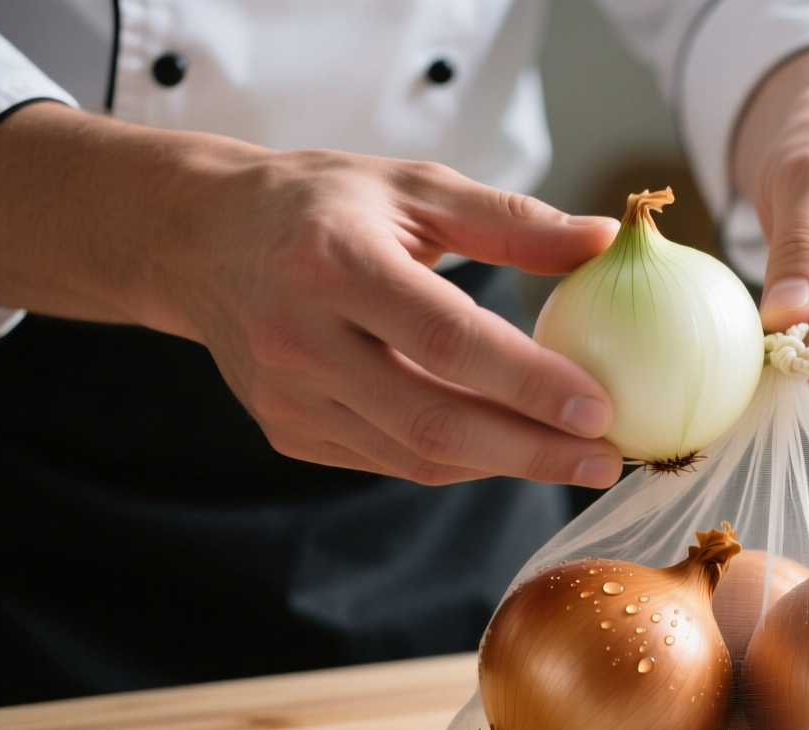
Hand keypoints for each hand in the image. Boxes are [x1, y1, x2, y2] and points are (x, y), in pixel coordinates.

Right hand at [0, 105, 625, 486]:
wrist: (201, 239)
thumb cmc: (320, 204)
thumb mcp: (414, 187)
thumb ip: (510, 219)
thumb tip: (600, 241)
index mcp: (335, 263)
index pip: (450, 340)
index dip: (530, 383)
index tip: (601, 408)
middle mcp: (302, 338)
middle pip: (434, 419)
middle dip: (532, 451)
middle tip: (606, 459)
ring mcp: (288, 395)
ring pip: (415, 454)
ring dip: (503, 463)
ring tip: (573, 457)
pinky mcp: (286, 430)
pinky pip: (389, 460)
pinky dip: (457, 460)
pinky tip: (507, 448)